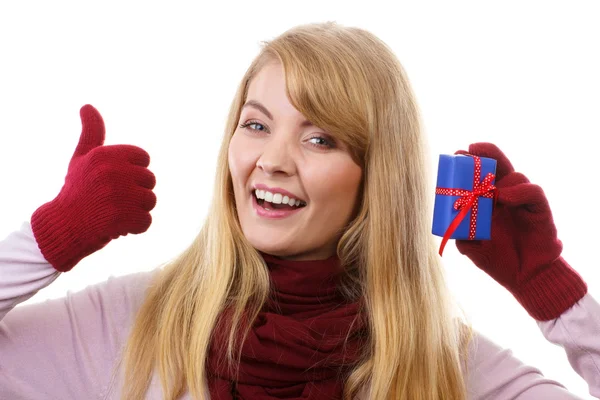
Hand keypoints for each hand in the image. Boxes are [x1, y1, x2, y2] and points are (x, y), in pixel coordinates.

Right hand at [31, 105, 156, 271]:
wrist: (61, 227)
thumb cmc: (76, 191)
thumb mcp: (81, 158)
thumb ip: (91, 133)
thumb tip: (87, 105)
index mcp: (105, 155)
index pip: (144, 159)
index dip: (133, 172)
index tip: (115, 181)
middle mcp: (112, 172)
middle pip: (150, 180)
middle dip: (136, 192)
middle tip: (113, 200)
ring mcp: (117, 195)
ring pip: (150, 201)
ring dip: (136, 210)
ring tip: (114, 212)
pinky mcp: (121, 218)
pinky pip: (145, 221)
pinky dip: (134, 227)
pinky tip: (116, 226)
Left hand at [454, 143, 586, 320]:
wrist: (525, 278)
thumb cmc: (499, 261)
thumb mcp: (470, 247)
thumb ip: (460, 232)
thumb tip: (449, 219)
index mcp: (488, 201)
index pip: (480, 174)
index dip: (470, 162)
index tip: (456, 155)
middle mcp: (506, 196)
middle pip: (498, 166)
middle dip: (485, 154)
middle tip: (470, 150)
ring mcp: (523, 201)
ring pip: (515, 175)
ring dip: (500, 178)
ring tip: (486, 190)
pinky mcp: (540, 209)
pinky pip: (533, 192)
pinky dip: (518, 192)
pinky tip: (504, 198)